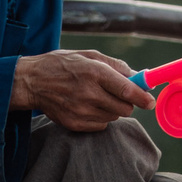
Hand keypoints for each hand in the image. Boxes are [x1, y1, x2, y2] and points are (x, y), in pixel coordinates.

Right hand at [12, 50, 152, 131]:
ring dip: (112, 109)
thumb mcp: (88, 55)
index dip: (142, 97)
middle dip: (127, 102)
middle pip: (124, 108)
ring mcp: (81, 111)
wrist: (31, 82)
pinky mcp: (74, 124)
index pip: (126, 90)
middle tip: (119, 94)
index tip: (150, 102)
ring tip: (97, 97)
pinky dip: (100, 117)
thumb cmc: (61, 65)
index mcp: (94, 72)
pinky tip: (87, 106)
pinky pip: (100, 126)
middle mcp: (88, 93)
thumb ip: (115, 65)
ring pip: (113, 117)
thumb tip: (138, 75)